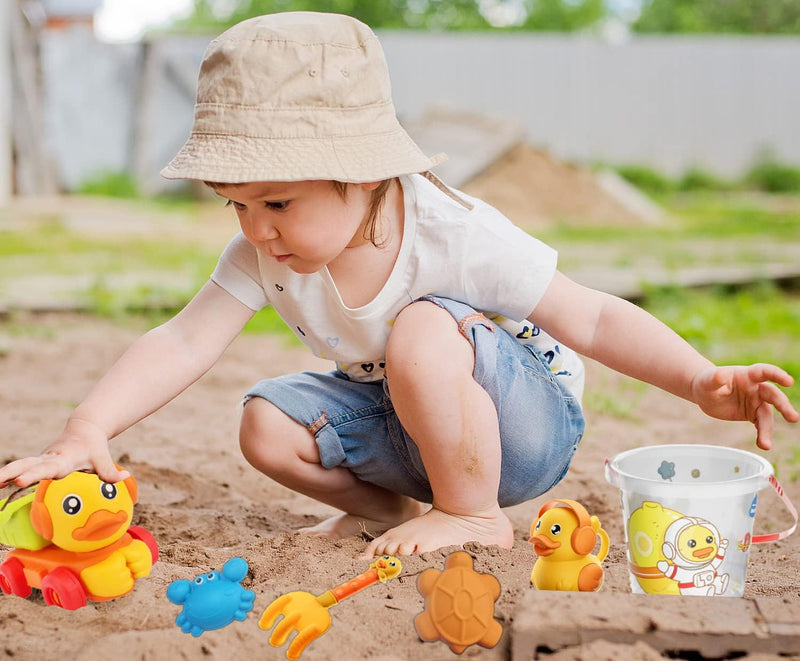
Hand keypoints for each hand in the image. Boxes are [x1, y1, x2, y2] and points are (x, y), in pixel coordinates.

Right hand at [0, 417, 127, 487]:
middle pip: (29, 465)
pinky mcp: (39, 461)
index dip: (35, 475)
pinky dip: (8, 473)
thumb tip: (125, 476)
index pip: (48, 469)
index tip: (20, 480)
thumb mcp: (103, 458)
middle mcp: (50, 458)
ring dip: (6, 473)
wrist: (85, 429)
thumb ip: (110, 471)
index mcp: (64, 459)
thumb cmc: (94, 447)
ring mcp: (42, 459)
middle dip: (14, 472)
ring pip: (22, 464)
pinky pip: (22, 467)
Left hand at [690, 364, 798, 449]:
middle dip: (783, 406)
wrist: (705, 393)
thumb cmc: (708, 382)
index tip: (789, 382)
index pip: (764, 372)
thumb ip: (714, 379)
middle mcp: (755, 388)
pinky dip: (762, 434)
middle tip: (792, 418)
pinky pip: (760, 424)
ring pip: (766, 416)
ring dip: (767, 430)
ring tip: (765, 445)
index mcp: (747, 375)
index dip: (777, 375)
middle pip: (773, 396)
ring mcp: (755, 402)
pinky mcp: (752, 414)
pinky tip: (763, 444)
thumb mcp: (708, 380)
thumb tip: (719, 375)